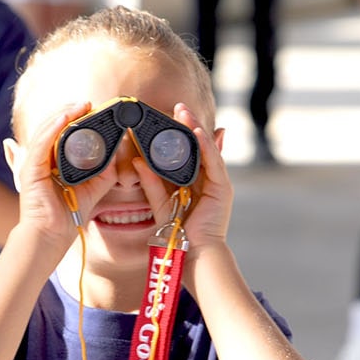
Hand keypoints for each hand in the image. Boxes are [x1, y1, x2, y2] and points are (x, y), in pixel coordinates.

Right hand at [12, 102, 111, 248]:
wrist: (54, 233)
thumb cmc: (69, 212)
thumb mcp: (94, 186)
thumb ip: (105, 169)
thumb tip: (116, 152)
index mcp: (52, 160)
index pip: (60, 131)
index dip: (74, 117)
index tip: (91, 108)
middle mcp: (41, 158)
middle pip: (53, 126)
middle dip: (70, 111)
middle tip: (88, 103)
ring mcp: (33, 162)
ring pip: (46, 129)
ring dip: (63, 114)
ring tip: (80, 105)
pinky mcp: (30, 169)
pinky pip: (41, 143)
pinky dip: (53, 128)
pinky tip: (65, 117)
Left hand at [132, 102, 231, 252]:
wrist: (193, 253)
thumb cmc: (177, 232)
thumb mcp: (160, 202)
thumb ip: (150, 182)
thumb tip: (136, 160)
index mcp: (195, 182)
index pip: (188, 152)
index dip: (179, 134)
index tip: (167, 117)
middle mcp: (208, 179)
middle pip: (198, 146)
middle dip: (188, 125)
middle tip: (177, 107)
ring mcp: (218, 182)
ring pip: (207, 149)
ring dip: (196, 129)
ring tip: (184, 112)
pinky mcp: (222, 187)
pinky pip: (214, 161)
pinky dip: (206, 145)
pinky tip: (196, 131)